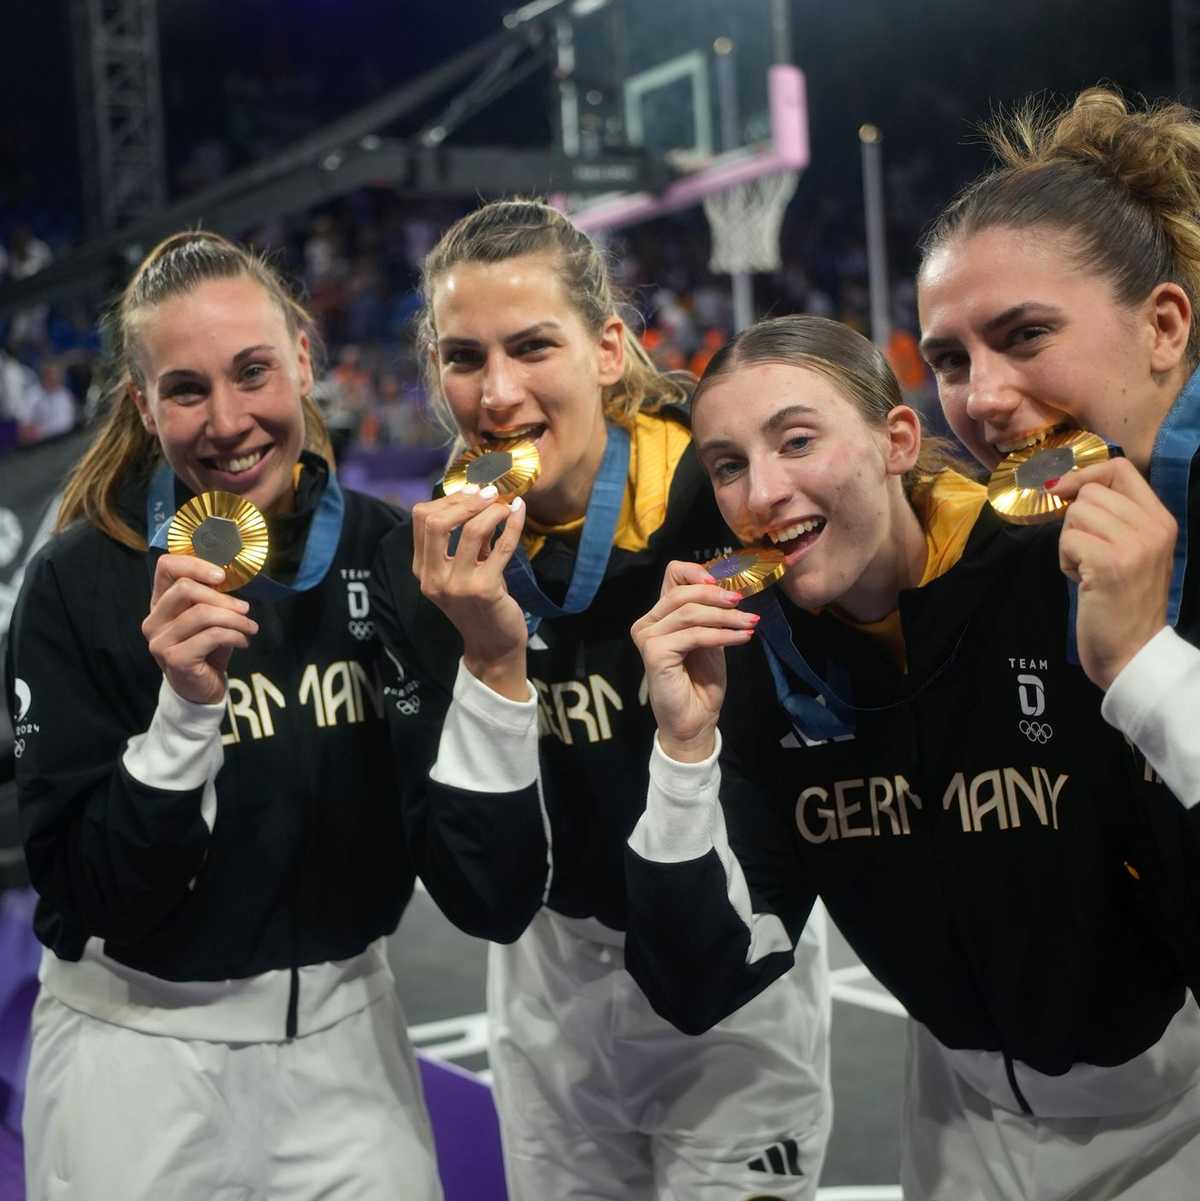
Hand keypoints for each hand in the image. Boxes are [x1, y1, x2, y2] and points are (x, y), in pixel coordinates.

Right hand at [142, 555, 258, 704]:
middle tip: (244, 609)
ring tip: (250, 627)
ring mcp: (160, 641)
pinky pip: (212, 636)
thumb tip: (230, 576)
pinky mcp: (175, 658)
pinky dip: (235, 635)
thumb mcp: (208, 618)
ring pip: (202, 613)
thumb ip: (210, 597)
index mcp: (159, 603)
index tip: (222, 576)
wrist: (201, 689)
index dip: (196, 564)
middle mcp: (154, 620)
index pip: (166, 567)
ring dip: (235, 619)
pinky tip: (243, 641)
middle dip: (223, 597)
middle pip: (185, 588)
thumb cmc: (207, 648)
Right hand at [411, 485, 528, 699]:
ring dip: (493, 510)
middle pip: (436, 521)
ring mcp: (457, 587)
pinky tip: (519, 513)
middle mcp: (433, 578)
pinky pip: (501, 547)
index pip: (421, 519)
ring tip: (507, 505)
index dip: (448, 498)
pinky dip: (513, 525)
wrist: (494, 646)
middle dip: (466, 500)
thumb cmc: (481, 603)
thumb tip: (479, 496)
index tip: (472, 491)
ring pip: (471, 530)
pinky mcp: (484, 591)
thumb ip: (464, 539)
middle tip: (490, 493)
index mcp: (422, 570)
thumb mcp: (464, 569)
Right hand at [631, 559, 759, 761]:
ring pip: (690, 613)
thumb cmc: (701, 681)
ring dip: (726, 617)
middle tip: (742, 604)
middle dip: (717, 597)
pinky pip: (694, 635)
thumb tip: (728, 588)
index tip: (725, 583)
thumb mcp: (710, 638)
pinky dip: (722, 634)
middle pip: (682, 592)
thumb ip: (710, 614)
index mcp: (659, 615)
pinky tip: (742, 638)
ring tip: (749, 623)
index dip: (696, 572)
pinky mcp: (654, 652)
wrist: (695, 718)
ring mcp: (647, 637)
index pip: (672, 575)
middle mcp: (647, 623)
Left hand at [1052, 458, 1176, 690]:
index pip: (1120, 468)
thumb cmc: (1124, 603)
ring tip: (1087, 570)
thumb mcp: (1132, 551)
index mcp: (1162, 519)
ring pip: (1075, 514)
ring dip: (1070, 542)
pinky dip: (1065, 560)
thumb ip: (1114, 518)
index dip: (1085, 475)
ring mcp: (1134, 544)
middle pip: (1090, 492)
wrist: (1132, 652)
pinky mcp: (1109, 563)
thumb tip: (1066, 484)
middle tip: (1087, 554)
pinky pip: (1067, 539)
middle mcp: (1153, 527)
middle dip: (1075, 522)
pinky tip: (1083, 581)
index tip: (1064, 491)